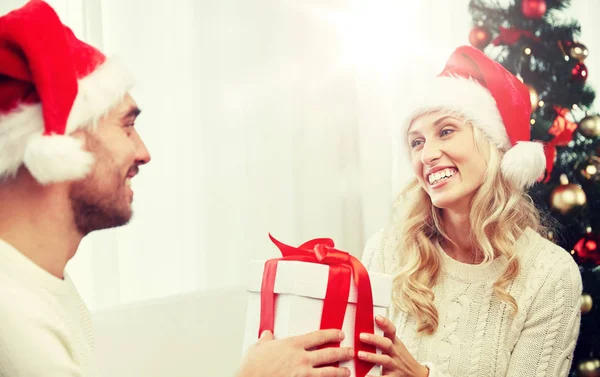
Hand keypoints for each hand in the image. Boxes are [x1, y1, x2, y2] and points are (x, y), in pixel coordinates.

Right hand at [237, 329, 352, 376]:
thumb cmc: (253, 367)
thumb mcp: (258, 348)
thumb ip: (266, 340)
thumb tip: (267, 335)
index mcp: (293, 345)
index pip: (318, 336)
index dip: (332, 334)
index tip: (339, 334)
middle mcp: (302, 358)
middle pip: (329, 353)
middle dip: (342, 352)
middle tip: (350, 351)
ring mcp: (303, 374)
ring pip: (328, 372)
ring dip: (340, 371)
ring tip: (347, 371)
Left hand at [357, 315, 428, 376]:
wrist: (416, 375)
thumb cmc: (401, 358)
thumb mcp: (396, 346)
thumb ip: (383, 337)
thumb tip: (367, 326)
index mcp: (395, 344)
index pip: (391, 331)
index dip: (385, 323)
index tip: (377, 317)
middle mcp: (395, 353)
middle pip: (387, 344)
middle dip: (374, 339)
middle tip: (361, 336)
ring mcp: (395, 366)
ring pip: (385, 360)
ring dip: (372, 357)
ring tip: (360, 354)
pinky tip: (365, 375)